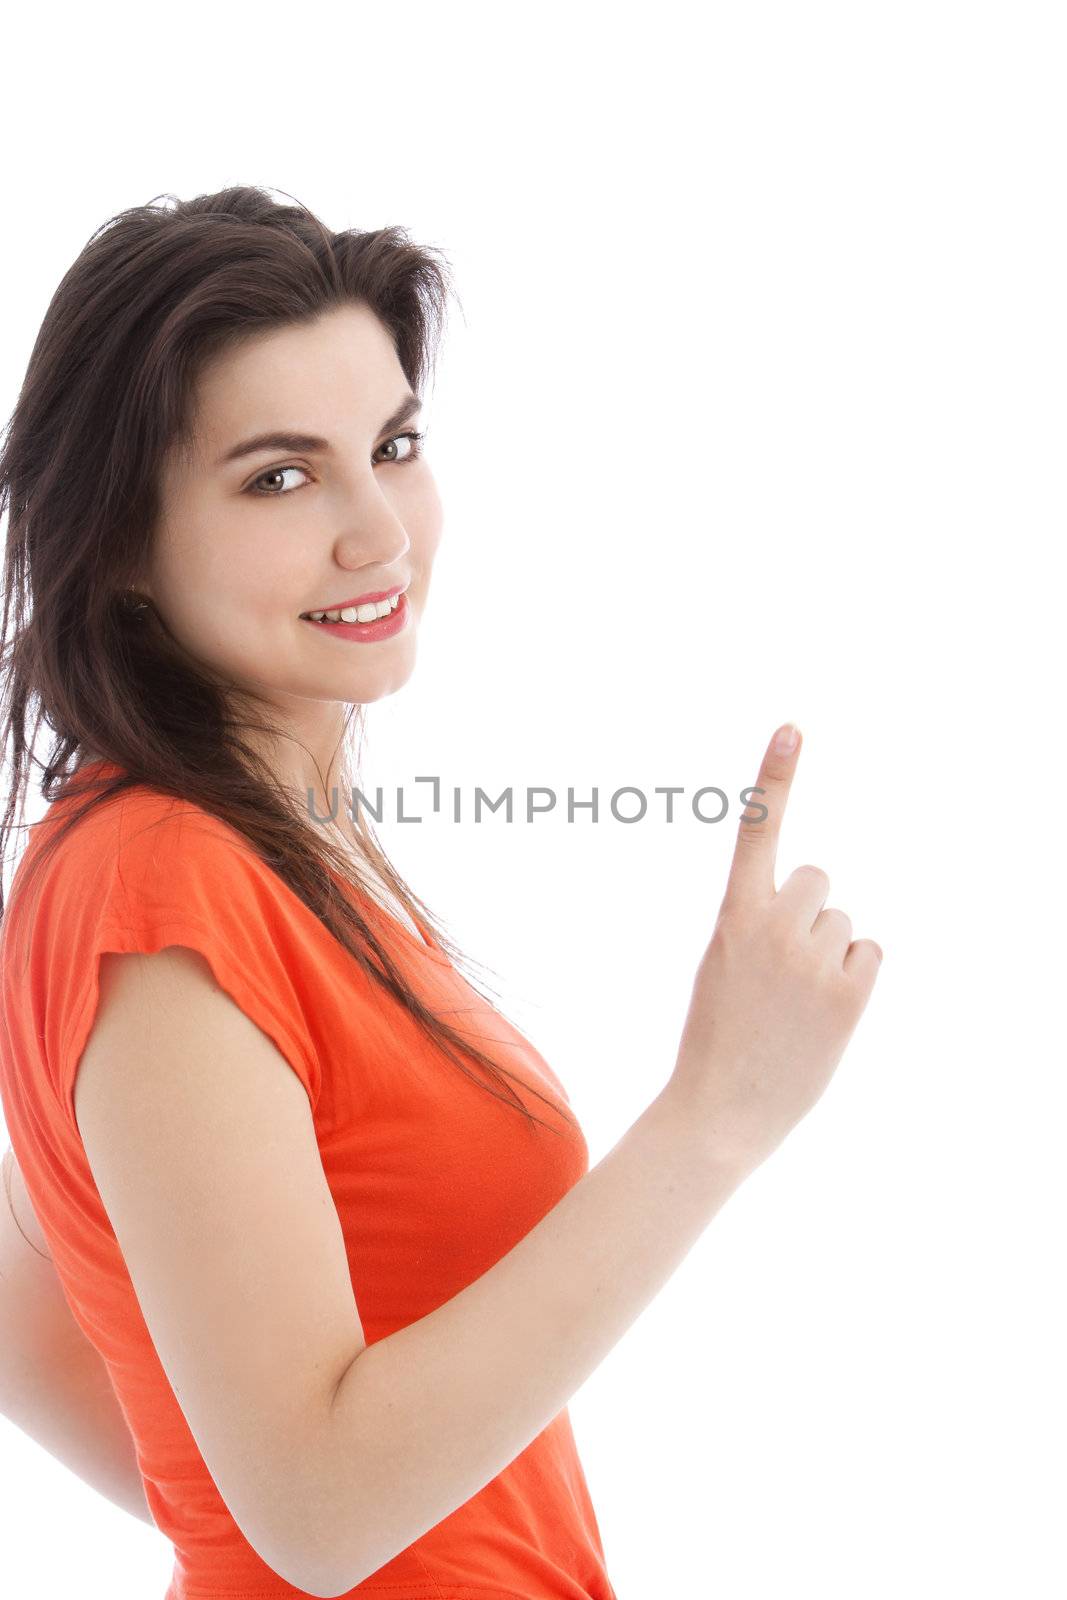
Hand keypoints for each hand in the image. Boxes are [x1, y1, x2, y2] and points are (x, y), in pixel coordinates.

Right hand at [667, 723, 882, 1177]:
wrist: (718, 1113)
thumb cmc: (718, 1040)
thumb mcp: (722, 968)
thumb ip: (761, 928)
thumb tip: (828, 910)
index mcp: (732, 917)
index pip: (757, 832)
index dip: (775, 777)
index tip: (792, 728)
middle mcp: (773, 928)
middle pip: (818, 881)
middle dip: (808, 914)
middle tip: (782, 968)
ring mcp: (812, 961)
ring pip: (842, 922)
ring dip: (828, 953)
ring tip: (796, 1002)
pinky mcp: (848, 995)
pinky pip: (868, 954)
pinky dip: (854, 977)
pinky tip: (824, 1012)